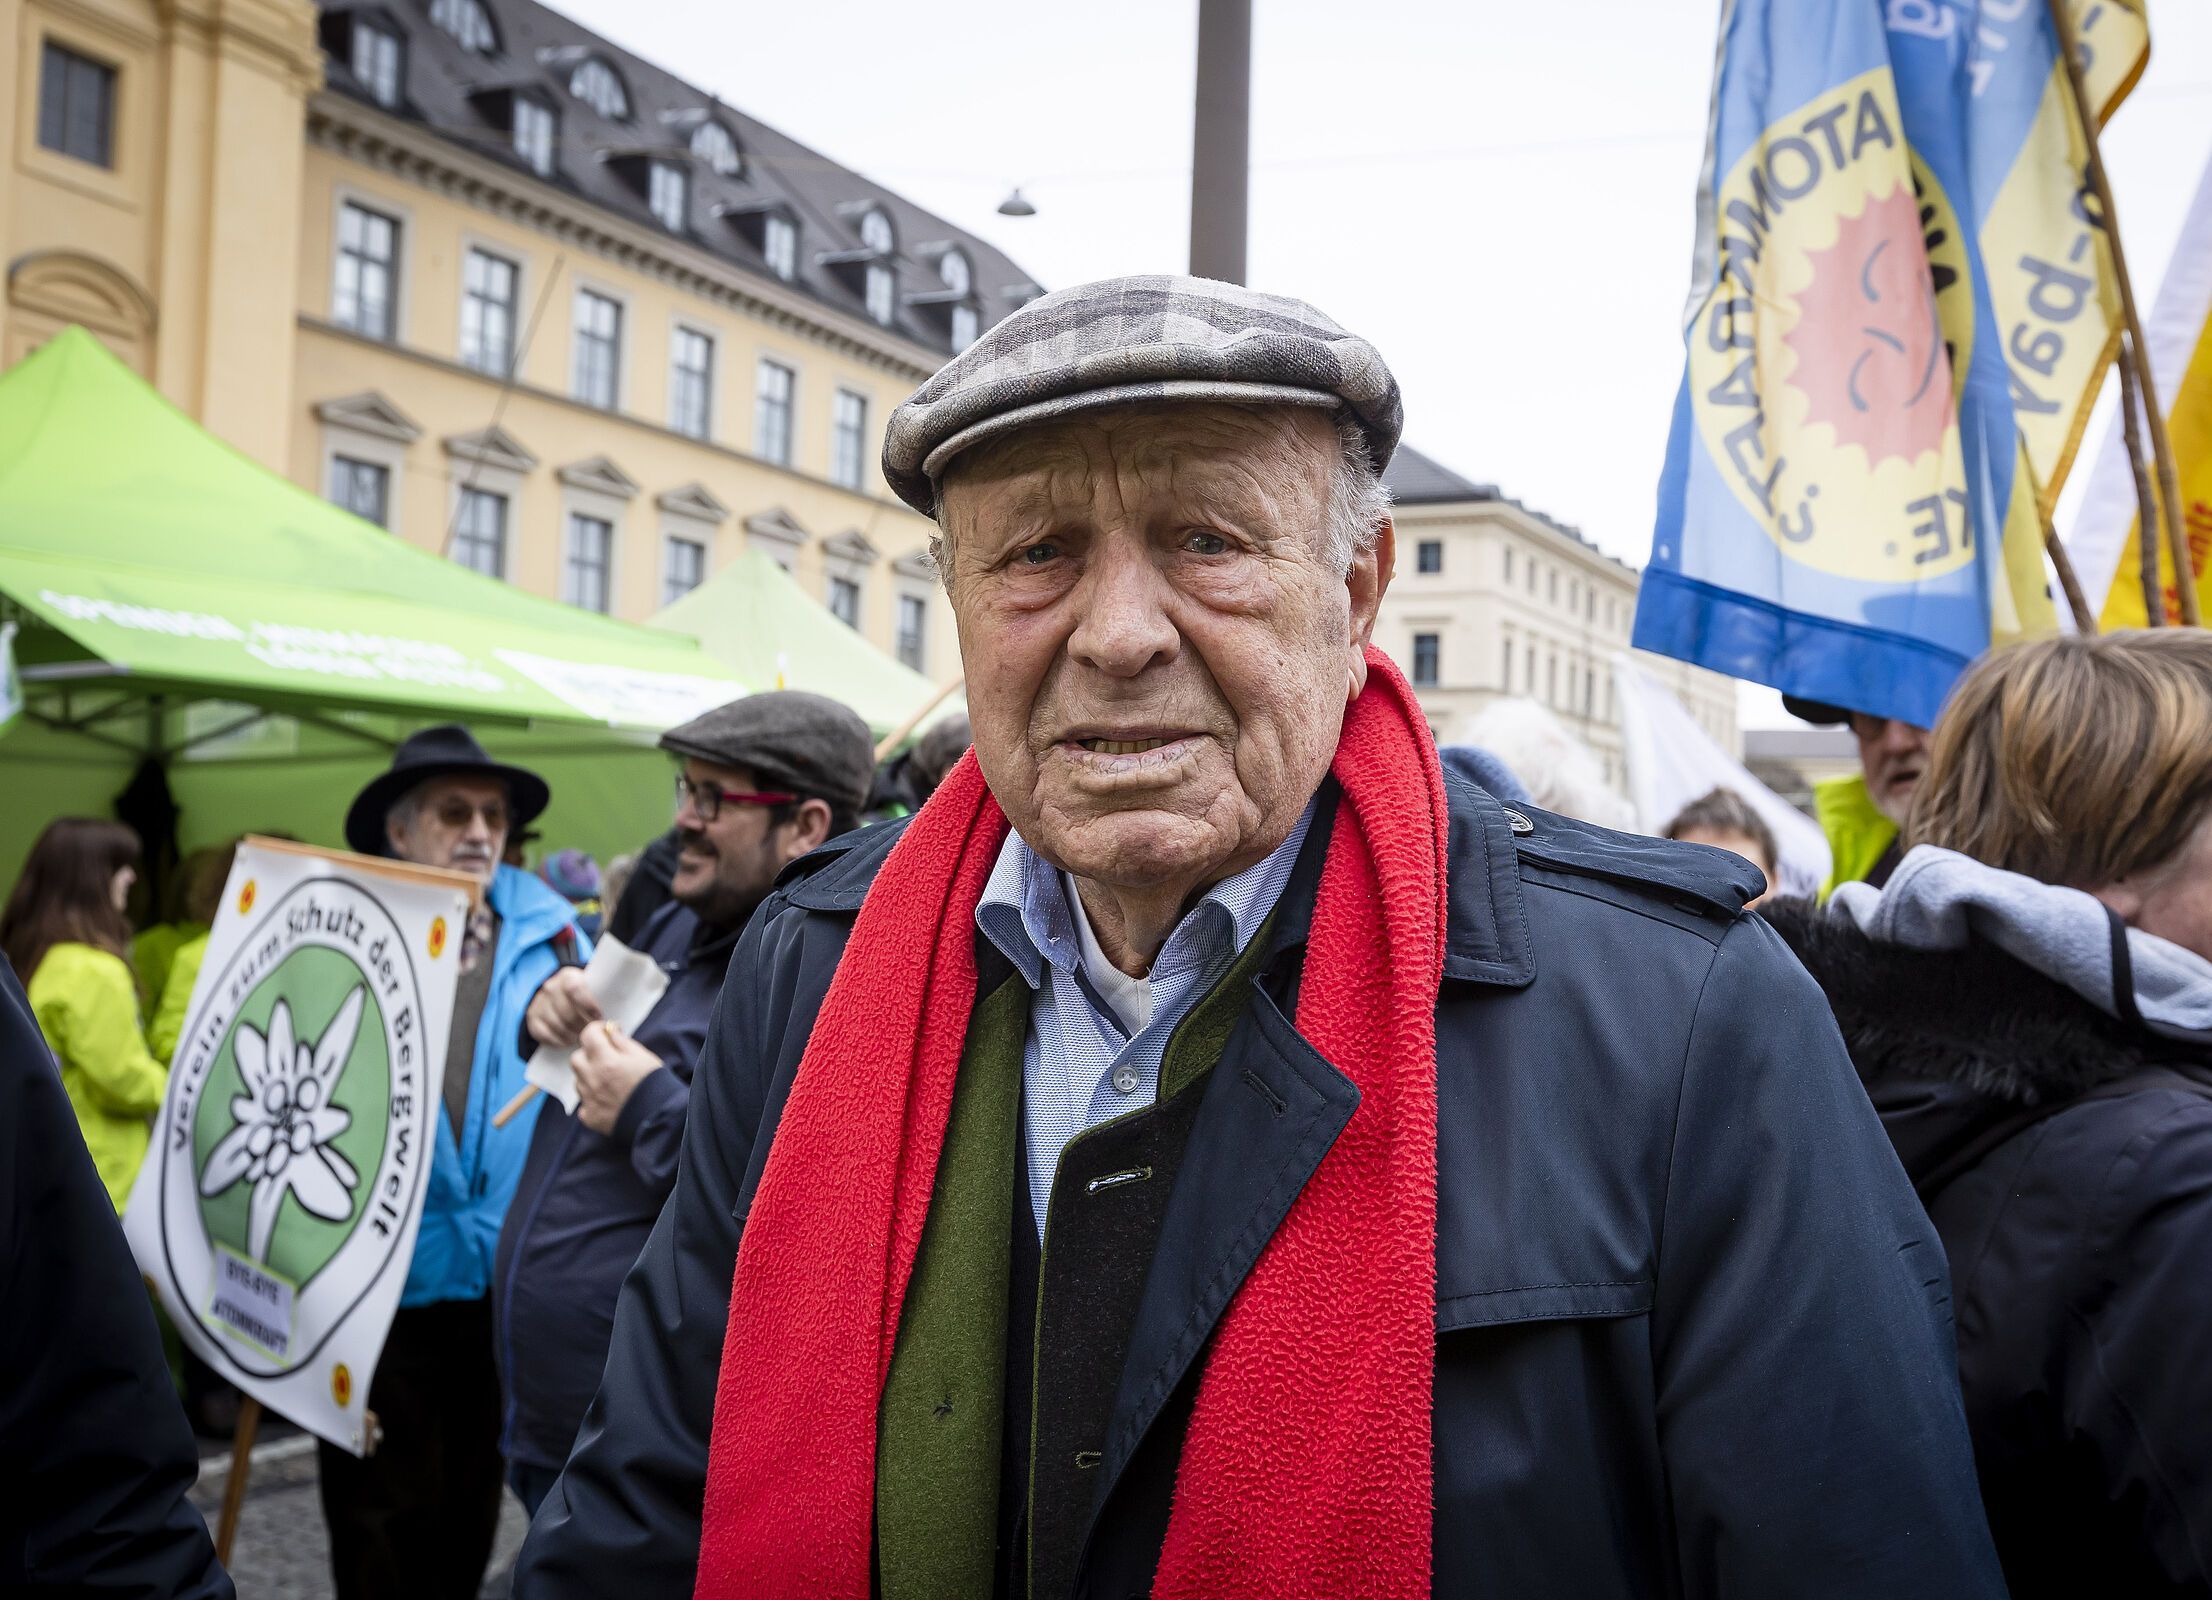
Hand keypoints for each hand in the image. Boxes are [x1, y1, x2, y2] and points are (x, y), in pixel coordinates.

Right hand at [527, 967, 601, 1050]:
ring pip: (558, 1026)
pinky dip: (559, 1041)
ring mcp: (540, 1003)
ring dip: (573, 1036)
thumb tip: (619, 1014)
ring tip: (583, 1038)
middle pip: (568, 1013)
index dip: (588, 1005)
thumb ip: (604, 995)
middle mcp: (551, 987)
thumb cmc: (586, 993)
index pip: (575, 989)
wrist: (560, 993)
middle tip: (594, 1034)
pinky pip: (545, 1035)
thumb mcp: (594, 987)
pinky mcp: (532, 1018)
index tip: (600, 1018)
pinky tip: (569, 1041)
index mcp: (569, 976)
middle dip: (583, 1026)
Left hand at [571, 1020, 661, 1136]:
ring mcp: (589, 1099)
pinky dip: (591, 1099)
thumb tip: (610, 1031)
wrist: (658, 1118)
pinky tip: (607, 1100)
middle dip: (588, 1054)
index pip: (588, 1035)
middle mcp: (592, 1079)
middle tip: (605, 1057)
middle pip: (576, 1058)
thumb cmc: (653, 1085)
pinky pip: (583, 1103)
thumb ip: (622, 1041)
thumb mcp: (643, 1056)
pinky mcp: (589, 1117)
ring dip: (588, 1076)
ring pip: (578, 1080)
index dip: (597, 1029)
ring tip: (608, 1080)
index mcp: (606, 1061)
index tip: (605, 1032)